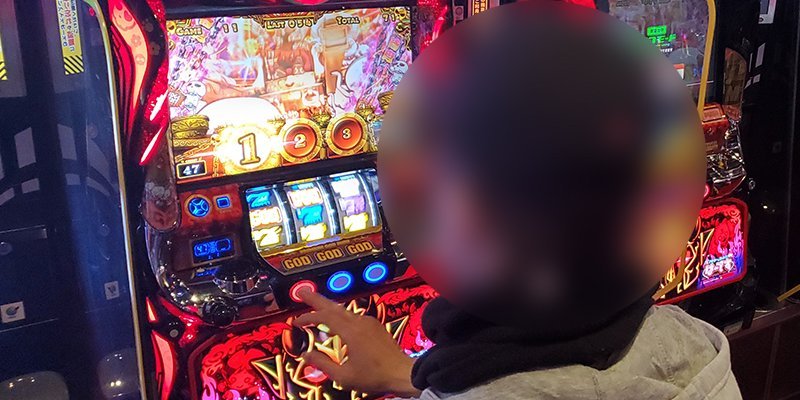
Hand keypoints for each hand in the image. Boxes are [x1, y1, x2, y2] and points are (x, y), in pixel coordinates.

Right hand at [293, 290, 421, 397]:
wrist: (402, 373)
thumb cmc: (376, 376)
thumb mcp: (344, 376)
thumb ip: (323, 364)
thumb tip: (307, 356)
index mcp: (351, 332)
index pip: (325, 317)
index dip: (308, 317)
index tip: (297, 321)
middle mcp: (360, 323)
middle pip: (333, 306)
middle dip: (315, 298)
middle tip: (302, 291)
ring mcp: (369, 322)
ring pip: (344, 310)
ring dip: (328, 307)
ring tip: (315, 306)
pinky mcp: (375, 326)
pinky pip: (353, 316)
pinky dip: (340, 315)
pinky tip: (336, 321)